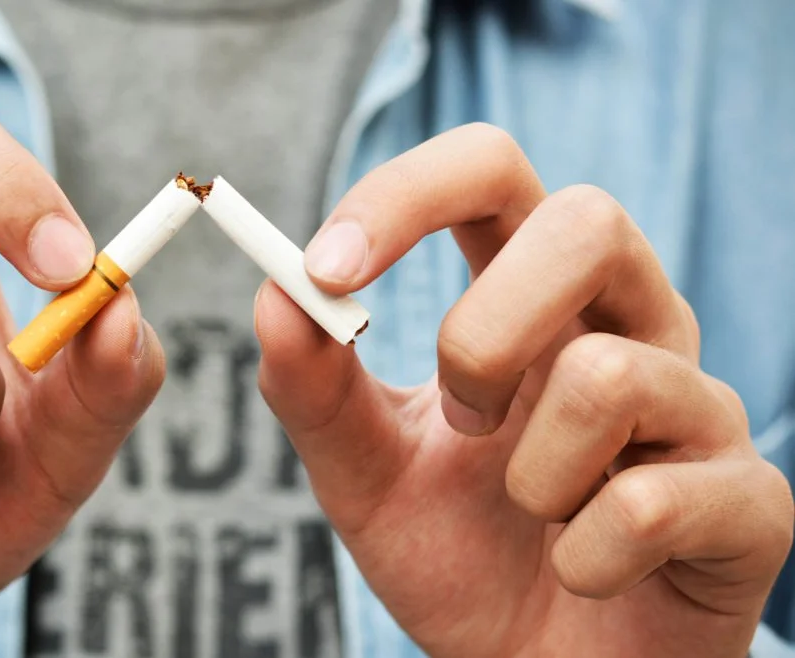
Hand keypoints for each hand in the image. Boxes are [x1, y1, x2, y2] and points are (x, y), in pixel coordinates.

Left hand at [257, 123, 793, 656]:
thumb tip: (275, 293)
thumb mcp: (364, 474)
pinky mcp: (750, 501)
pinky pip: (653, 501)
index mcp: (534, 300)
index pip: (490, 173)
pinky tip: (582, 571)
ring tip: (533, 513)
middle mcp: (627, 326)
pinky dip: (581, 558)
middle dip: (485, 333)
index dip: (407, 195)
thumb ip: (315, 390)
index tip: (329, 268)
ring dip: (530, 474)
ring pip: (610, 373)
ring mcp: (697, 407)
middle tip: (462, 421)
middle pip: (587, 221)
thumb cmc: (459, 557)